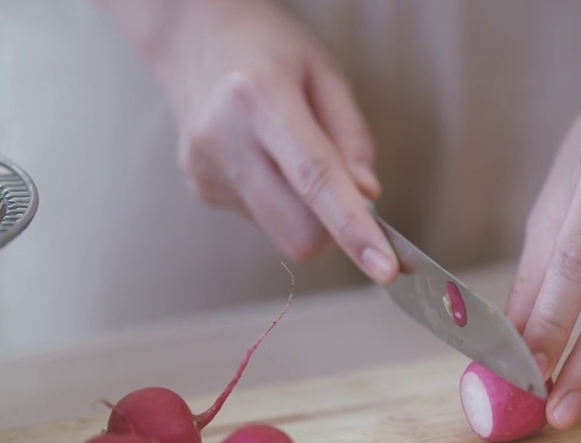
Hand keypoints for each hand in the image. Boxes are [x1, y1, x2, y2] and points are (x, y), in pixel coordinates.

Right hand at [128, 0, 396, 281]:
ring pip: (281, 233)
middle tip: (346, 187)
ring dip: (306, 212)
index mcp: (259, 97)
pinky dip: (279, 200)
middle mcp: (223, 136)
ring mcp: (204, 168)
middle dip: (334, 227)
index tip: (385, 268)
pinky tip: (264, 156)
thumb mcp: (325, 73)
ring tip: (291, 154)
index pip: (315, 179)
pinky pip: (262, 220)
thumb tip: (368, 196)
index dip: (353, 229)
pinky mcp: (200, 188)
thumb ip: (351, 137)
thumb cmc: (270, 50)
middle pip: (297, 229)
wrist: (195, 37)